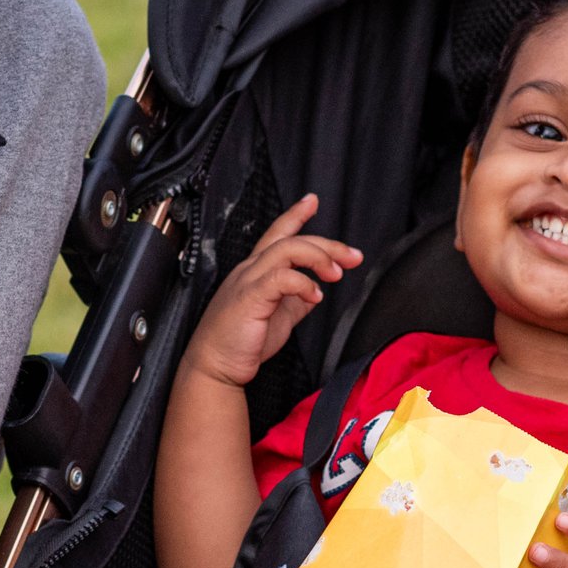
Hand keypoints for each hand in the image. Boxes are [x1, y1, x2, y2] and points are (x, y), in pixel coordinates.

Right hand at [180, 194, 361, 389]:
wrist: (215, 366)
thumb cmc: (241, 342)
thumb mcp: (278, 316)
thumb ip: (295, 300)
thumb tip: (315, 291)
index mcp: (256, 271)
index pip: (277, 234)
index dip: (295, 216)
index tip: (312, 201)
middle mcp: (251, 269)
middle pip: (292, 240)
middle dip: (327, 243)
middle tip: (353, 255)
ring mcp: (249, 280)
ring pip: (288, 249)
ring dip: (319, 257)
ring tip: (336, 273)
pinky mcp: (250, 296)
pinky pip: (281, 277)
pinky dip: (304, 283)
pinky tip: (315, 296)